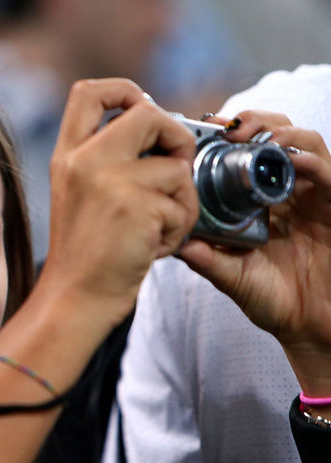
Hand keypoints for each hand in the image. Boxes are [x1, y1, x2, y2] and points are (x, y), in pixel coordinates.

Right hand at [37, 79, 198, 329]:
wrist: (74, 298)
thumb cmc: (84, 252)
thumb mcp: (76, 194)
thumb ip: (104, 160)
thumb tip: (159, 133)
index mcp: (68, 155)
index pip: (89, 92)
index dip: (125, 91)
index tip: (143, 109)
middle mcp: (84, 161)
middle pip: (149, 113)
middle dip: (177, 137)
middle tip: (174, 170)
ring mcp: (108, 183)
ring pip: (176, 167)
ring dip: (181, 202)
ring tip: (158, 228)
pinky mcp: (135, 209)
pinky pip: (182, 205)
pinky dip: (177, 229)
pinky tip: (153, 246)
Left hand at [181, 110, 330, 394]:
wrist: (311, 327)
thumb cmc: (272, 300)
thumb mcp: (231, 277)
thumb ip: (207, 259)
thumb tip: (176, 241)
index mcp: (257, 202)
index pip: (244, 153)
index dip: (226, 136)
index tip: (201, 129)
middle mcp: (284, 192)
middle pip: (273, 136)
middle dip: (252, 122)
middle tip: (228, 127)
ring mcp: (312, 195)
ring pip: (302, 142)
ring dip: (279, 131)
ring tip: (254, 136)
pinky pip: (327, 169)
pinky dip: (309, 158)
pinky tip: (289, 158)